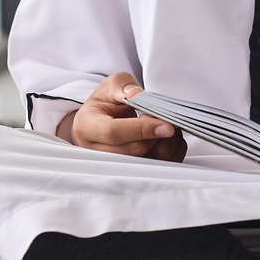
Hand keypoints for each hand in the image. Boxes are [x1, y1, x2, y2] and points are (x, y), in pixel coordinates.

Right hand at [58, 72, 186, 160]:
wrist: (101, 122)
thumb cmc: (104, 104)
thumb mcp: (109, 87)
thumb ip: (122, 86)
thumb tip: (137, 95)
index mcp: (87, 128)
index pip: (113, 133)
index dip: (142, 129)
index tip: (166, 124)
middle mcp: (97, 152)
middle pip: (134, 151)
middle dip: (157, 133)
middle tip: (163, 116)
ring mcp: (115, 167)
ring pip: (149, 162)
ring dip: (168, 143)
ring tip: (167, 124)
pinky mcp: (133, 173)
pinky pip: (160, 167)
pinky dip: (172, 151)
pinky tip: (168, 136)